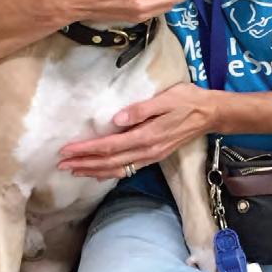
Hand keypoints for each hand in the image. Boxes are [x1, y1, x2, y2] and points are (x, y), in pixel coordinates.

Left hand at [57, 83, 217, 179]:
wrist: (210, 113)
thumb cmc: (187, 100)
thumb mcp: (166, 99)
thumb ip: (141, 110)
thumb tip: (116, 120)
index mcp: (147, 136)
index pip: (110, 146)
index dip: (87, 150)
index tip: (67, 150)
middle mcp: (147, 151)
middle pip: (109, 161)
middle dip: (84, 163)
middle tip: (61, 163)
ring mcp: (151, 156)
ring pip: (117, 169)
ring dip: (93, 171)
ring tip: (74, 170)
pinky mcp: (154, 156)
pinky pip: (127, 169)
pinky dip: (109, 172)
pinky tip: (99, 173)